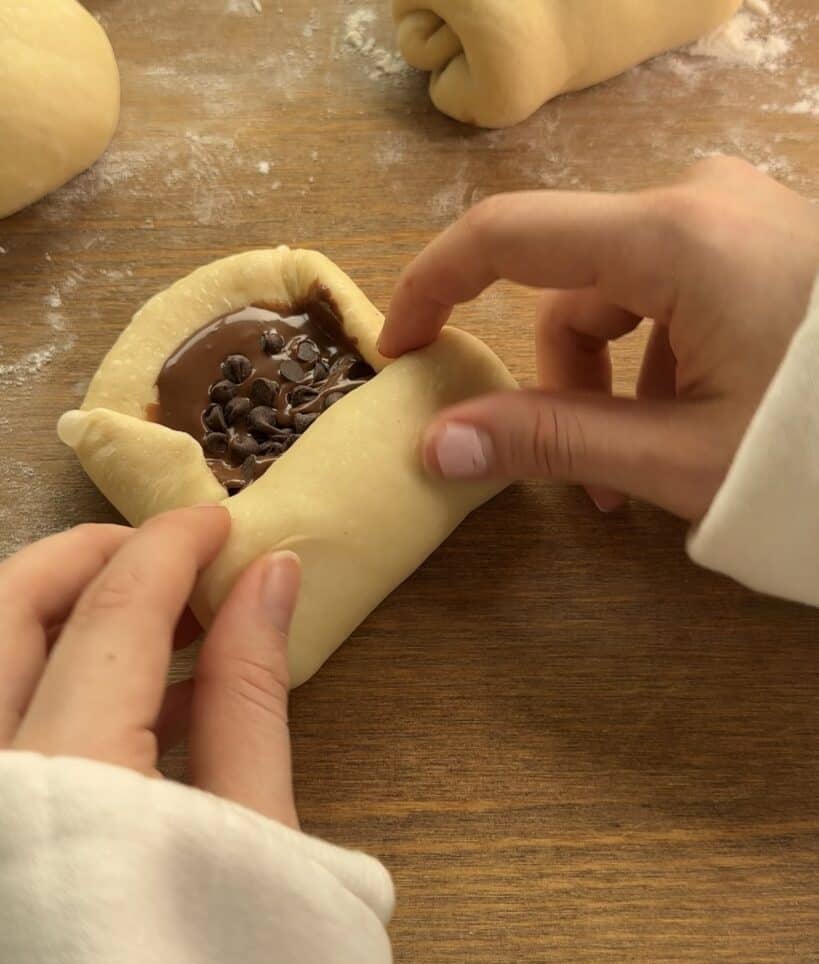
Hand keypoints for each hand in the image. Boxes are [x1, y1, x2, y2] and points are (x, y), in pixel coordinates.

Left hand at [0, 507, 301, 827]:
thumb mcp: (254, 833)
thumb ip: (250, 696)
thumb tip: (270, 577)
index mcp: (67, 777)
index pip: (113, 616)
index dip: (170, 551)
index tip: (216, 522)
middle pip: (9, 611)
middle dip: (86, 558)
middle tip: (161, 553)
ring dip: (67, 615)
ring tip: (162, 619)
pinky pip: (4, 717)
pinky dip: (56, 682)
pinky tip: (140, 698)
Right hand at [378, 157, 818, 519]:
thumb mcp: (677, 455)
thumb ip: (548, 442)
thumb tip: (436, 446)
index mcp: (674, 235)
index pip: (506, 235)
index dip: (433, 289)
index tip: (399, 350)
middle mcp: (703, 202)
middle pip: (572, 285)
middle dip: (560, 383)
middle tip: (580, 478)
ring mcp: (743, 219)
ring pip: (625, 297)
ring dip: (613, 384)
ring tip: (646, 471)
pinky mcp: (767, 247)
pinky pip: (678, 296)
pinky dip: (662, 363)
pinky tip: (699, 425)